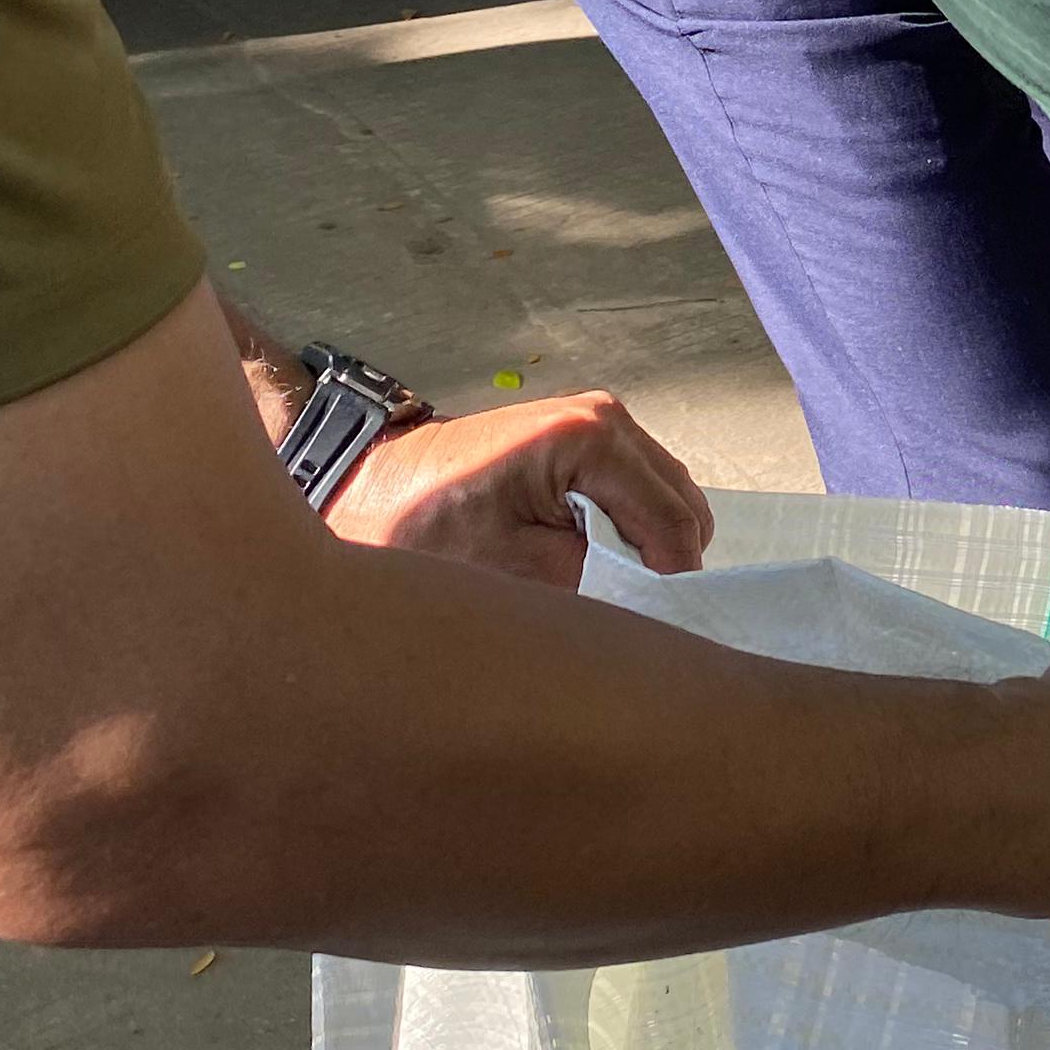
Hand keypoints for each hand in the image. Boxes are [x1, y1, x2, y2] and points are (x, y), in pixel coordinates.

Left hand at [327, 390, 713, 590]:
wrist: (368, 482)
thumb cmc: (423, 525)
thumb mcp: (511, 570)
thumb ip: (598, 581)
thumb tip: (656, 601)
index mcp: (593, 439)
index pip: (673, 526)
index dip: (670, 587)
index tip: (645, 631)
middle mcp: (608, 417)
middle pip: (682, 510)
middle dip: (662, 566)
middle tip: (617, 612)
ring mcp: (601, 422)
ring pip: (668, 502)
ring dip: (647, 550)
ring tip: (597, 586)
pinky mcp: (587, 438)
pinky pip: (640, 494)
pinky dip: (630, 532)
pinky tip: (586, 558)